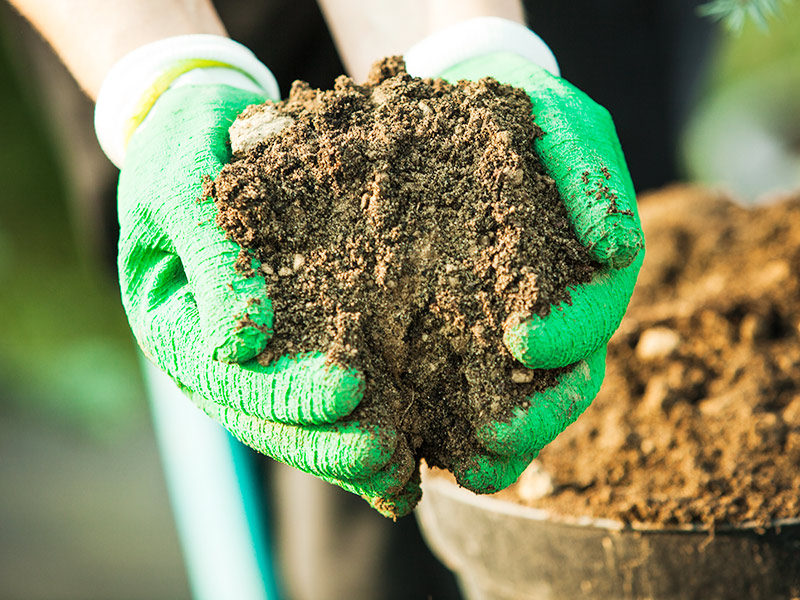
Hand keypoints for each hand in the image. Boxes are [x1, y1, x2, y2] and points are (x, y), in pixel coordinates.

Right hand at [118, 79, 405, 502]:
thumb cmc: (187, 145)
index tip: (348, 389)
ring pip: (295, 418)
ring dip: (346, 447)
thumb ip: (208, 254)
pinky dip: (364, 417)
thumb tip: (238, 344)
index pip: (222, 376)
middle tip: (385, 452)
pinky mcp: (294, 338)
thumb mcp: (181, 181)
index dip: (282, 392)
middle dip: (324, 439)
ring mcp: (254, 353)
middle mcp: (213, 352)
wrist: (210, 127)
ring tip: (402, 463)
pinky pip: (323, 388)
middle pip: (263, 416)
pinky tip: (408, 440)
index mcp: (173, 322)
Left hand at [438, 52, 643, 492]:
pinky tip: (422, 443)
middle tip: (492, 436)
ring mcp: (507, 332)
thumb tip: (615, 249)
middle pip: (561, 383)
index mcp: (587, 274)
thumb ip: (592, 177)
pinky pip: (462, 391)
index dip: (568, 337)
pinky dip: (450, 423)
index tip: (522, 341)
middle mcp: (554, 314)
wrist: (461, 117)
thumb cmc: (519, 117)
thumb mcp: (561, 124)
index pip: (590, 320)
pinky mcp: (458, 338)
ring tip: (461, 460)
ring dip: (497, 439)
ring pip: (517, 403)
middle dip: (534, 416)